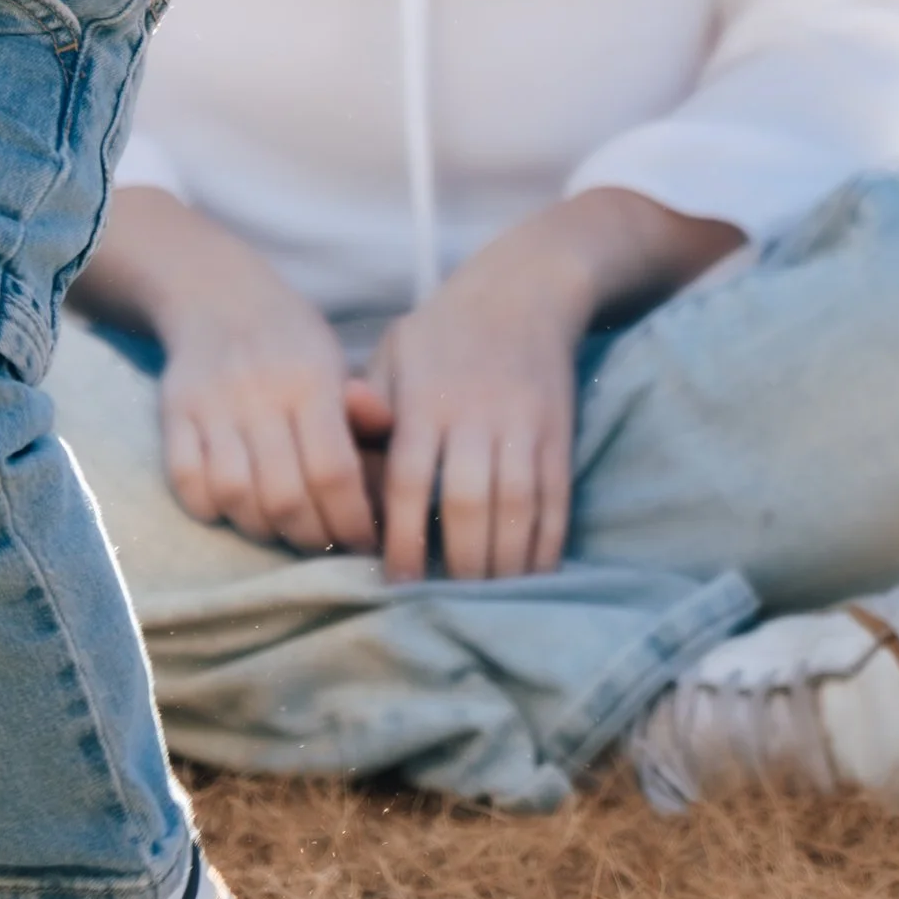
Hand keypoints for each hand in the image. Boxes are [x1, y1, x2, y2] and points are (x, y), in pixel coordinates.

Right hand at [158, 257, 380, 553]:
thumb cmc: (291, 340)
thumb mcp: (337, 362)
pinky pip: (186, 480)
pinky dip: (210, 507)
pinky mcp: (173, 412)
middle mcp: (259, 392)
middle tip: (326, 545)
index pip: (334, 471)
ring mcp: (211, 403)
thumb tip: (391, 475)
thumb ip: (364, 417)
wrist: (218, 295)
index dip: (351, 521)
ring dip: (262, 529)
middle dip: (310, 537)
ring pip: (234, 494)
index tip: (365, 543)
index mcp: (311, 379)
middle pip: (284, 495)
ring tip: (284, 530)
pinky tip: (235, 508)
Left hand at [348, 191, 746, 582]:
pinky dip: (545, 545)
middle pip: (469, 504)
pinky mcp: (559, 435)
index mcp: (426, 400)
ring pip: (517, 508)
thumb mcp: (393, 355)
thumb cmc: (443, 333)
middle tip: (443, 608)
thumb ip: (367, 412)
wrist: (526, 291)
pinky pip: (555, 500)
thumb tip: (340, 470)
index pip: (411, 481)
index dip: (403, 538)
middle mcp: (476, 415)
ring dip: (503, 565)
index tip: (394, 584)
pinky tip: (531, 577)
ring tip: (485, 606)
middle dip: (458, 565)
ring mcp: (523, 425)